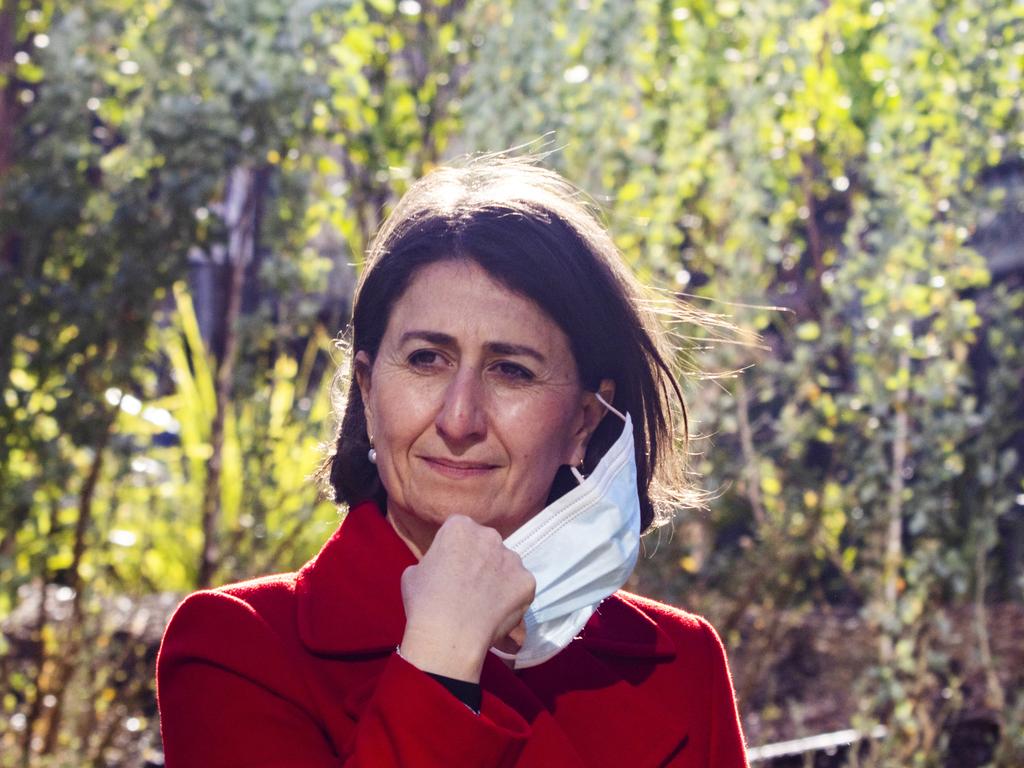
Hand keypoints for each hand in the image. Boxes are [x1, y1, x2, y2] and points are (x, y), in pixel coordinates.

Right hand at [398, 515, 534, 682]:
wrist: (448, 635)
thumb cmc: (425, 604)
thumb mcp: (414, 572)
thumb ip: (434, 560)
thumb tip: (441, 567)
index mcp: (460, 526)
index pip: (461, 531)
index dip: (455, 551)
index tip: (452, 569)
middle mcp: (490, 535)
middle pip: (486, 545)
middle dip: (480, 560)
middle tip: (469, 587)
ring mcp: (512, 558)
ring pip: (506, 565)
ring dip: (498, 578)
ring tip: (483, 604)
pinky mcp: (527, 581)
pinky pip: (520, 587)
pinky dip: (512, 598)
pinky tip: (496, 613)